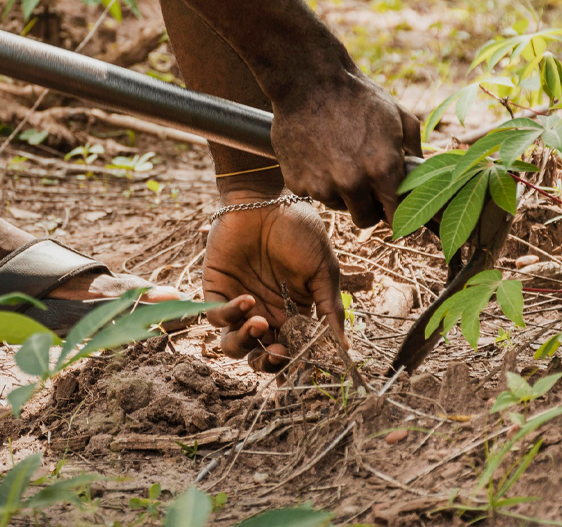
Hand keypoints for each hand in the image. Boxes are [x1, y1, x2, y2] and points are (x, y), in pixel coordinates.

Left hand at [202, 188, 343, 371]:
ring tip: (259, 324)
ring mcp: (238, 303)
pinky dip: (230, 315)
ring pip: (234, 345)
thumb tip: (345, 346)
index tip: (301, 361)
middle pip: (260, 355)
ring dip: (246, 343)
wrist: (265, 199)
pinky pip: (217, 317)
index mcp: (291, 311)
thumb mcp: (323, 270)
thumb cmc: (298, 229)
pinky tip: (247, 300)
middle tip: (277, 354)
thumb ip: (330, 308)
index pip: (290, 349)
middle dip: (267, 363)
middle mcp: (264, 312)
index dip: (293, 361)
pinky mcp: (216, 290)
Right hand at [270, 69, 420, 228]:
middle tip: (366, 184)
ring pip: (337, 205)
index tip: (392, 204)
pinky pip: (312, 192)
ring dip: (341, 192)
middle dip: (369, 206)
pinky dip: (316, 180)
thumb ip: (414, 150)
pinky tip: (318, 154)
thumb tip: (421, 173)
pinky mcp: (296, 182)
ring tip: (339, 159)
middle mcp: (351, 183)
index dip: (396, 211)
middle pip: (365, 219)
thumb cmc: (357, 95)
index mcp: (381, 170)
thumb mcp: (398, 116)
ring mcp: (320, 185)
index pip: (396, 216)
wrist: (308, 80)